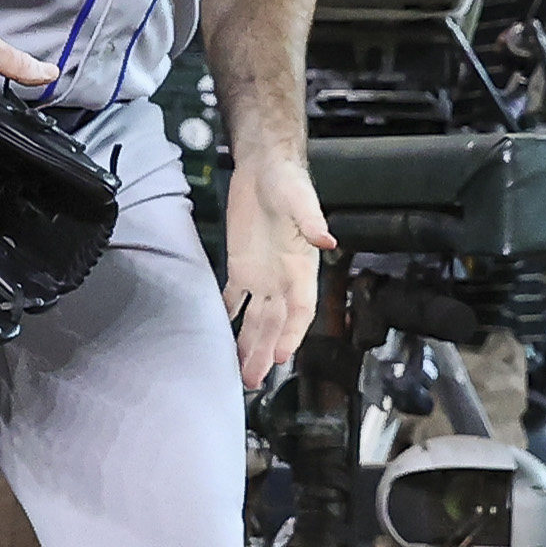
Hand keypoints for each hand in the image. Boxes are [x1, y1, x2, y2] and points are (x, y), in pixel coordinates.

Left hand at [223, 156, 335, 388]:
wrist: (264, 167)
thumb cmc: (287, 181)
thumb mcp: (299, 198)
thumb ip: (311, 220)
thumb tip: (327, 240)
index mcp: (301, 267)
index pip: (299, 309)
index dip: (292, 333)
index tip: (281, 356)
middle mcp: (282, 278)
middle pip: (274, 323)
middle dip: (265, 351)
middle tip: (253, 379)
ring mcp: (261, 276)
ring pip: (255, 319)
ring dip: (247, 345)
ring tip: (240, 373)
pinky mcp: (240, 266)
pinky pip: (233, 299)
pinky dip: (227, 318)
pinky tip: (218, 338)